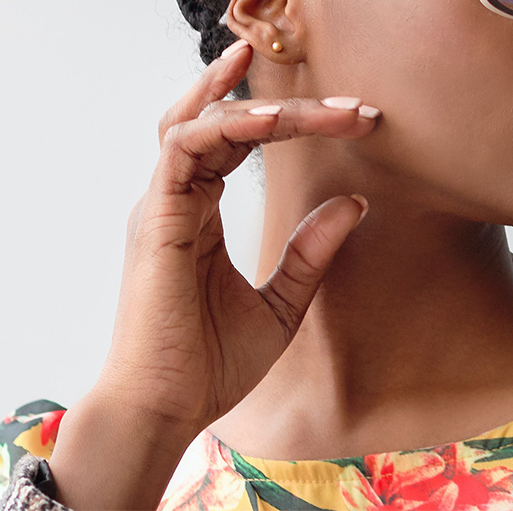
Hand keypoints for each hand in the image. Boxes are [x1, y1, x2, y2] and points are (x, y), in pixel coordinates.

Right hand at [49, 41, 377, 508]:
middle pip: (222, 118)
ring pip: (201, 120)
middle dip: (290, 103)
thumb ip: (311, 253)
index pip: (239, 139)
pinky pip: (183, 147)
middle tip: (356, 106)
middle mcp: (176, 198)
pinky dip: (226, 125)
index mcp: (198, 211)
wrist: (165, 409)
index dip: (293, 120)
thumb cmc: (210, 366)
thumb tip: (356, 203)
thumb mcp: (282, 304)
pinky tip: (273, 121)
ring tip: (326, 107)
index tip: (357, 119)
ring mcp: (162, 203)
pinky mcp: (155, 217)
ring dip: (263, 105)